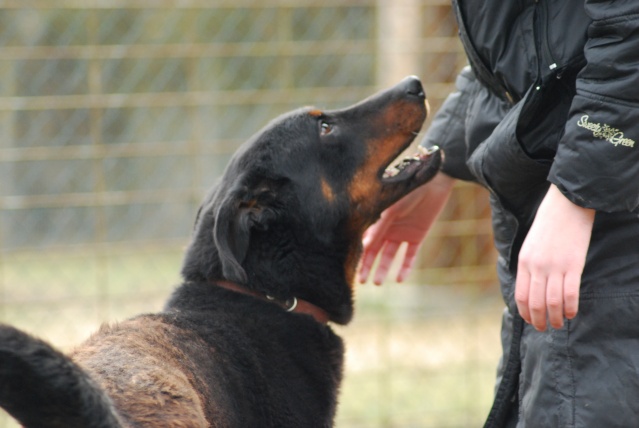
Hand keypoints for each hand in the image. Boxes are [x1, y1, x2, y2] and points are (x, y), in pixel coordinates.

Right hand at [358, 172, 454, 284]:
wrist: (433, 181)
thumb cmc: (408, 190)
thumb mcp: (392, 209)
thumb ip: (380, 226)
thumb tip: (364, 243)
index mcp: (378, 219)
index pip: (366, 240)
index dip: (360, 254)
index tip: (351, 267)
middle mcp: (388, 228)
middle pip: (375, 251)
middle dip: (367, 266)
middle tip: (361, 281)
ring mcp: (402, 233)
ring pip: (390, 255)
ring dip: (383, 268)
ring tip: (377, 283)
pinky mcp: (418, 236)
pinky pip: (410, 255)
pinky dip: (405, 267)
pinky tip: (399, 279)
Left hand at [515, 184, 594, 330]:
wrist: (565, 205)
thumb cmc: (548, 225)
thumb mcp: (530, 245)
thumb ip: (529, 265)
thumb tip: (530, 287)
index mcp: (524, 262)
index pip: (521, 295)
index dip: (525, 313)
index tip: (530, 321)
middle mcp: (536, 267)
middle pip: (535, 303)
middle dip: (538, 320)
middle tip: (543, 328)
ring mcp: (554, 267)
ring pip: (552, 302)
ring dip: (555, 318)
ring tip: (558, 324)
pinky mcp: (572, 265)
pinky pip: (569, 294)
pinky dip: (569, 308)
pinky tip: (571, 314)